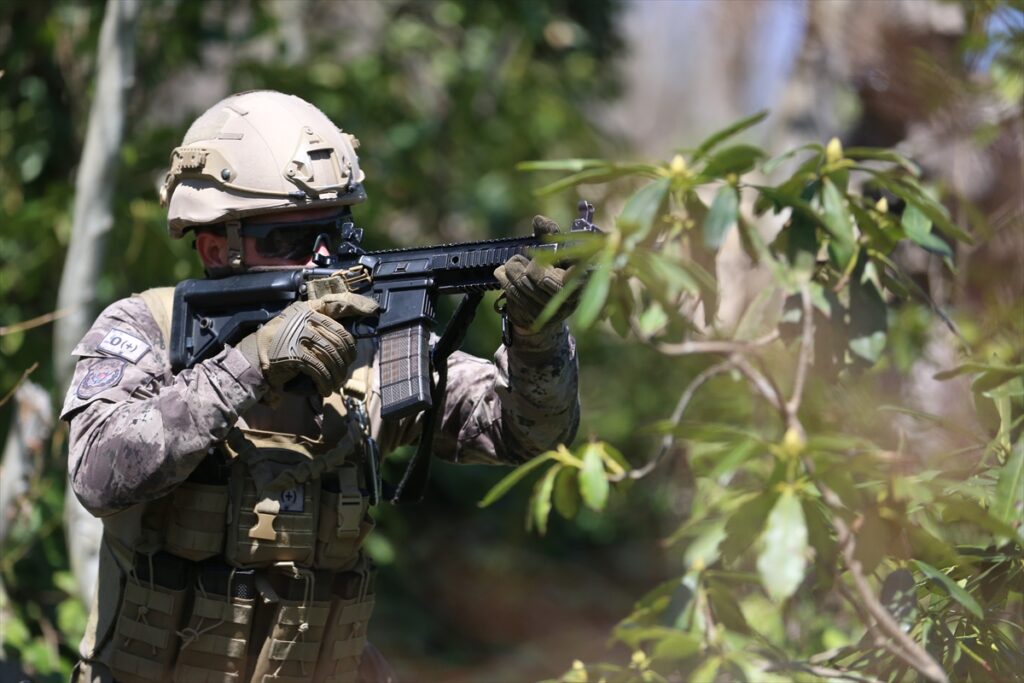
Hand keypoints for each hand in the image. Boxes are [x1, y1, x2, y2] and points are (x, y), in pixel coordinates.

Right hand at [237, 292, 378, 394]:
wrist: (253, 354)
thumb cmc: (280, 340)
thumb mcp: (299, 322)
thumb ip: (320, 321)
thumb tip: (350, 328)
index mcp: (308, 309)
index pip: (337, 304)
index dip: (357, 305)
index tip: (373, 310)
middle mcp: (306, 319)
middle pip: (340, 338)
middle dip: (347, 357)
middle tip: (345, 368)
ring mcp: (300, 336)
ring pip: (333, 355)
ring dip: (338, 373)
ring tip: (336, 382)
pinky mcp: (296, 355)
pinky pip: (320, 369)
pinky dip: (326, 381)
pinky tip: (326, 388)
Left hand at [494, 215, 579, 332]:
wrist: (542, 309)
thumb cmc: (551, 272)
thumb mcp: (553, 251)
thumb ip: (548, 234)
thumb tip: (539, 220)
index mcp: (583, 275)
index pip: (575, 265)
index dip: (561, 259)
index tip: (552, 255)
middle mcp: (572, 294)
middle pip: (540, 276)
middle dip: (525, 265)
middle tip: (517, 259)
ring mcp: (554, 309)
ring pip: (525, 285)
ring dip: (512, 271)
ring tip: (510, 266)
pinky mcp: (537, 316)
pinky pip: (515, 295)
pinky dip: (505, 281)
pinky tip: (502, 274)